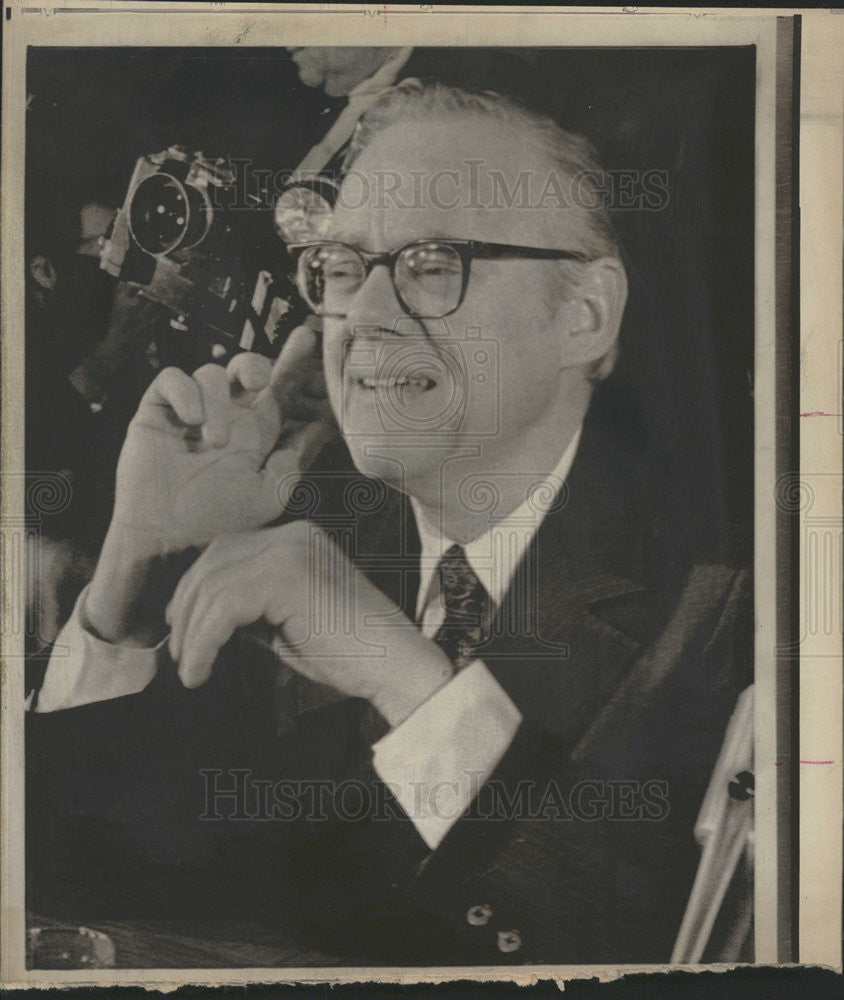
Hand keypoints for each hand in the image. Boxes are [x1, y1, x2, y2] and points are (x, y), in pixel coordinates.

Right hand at [111, 325, 334, 553]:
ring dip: (218, 403)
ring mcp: (191, 411)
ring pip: (212, 372)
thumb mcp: (270, 493)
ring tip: (214, 442)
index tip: (307, 338)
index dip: (293, 364)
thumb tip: (324, 426)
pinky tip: (191, 420)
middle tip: (258, 381)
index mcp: (255, 433)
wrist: (169, 539)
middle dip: (255, 364)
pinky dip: (185, 392)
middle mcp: (226, 415)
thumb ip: (295, 458)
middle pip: (245, 368)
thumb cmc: (221, 522)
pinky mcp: (158, 411)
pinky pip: (173, 378)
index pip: (279, 391)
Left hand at [166, 522, 453, 727]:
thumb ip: (250, 608)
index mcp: (298, 539)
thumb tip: (198, 617)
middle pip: (215, 561)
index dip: (195, 590)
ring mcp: (293, 550)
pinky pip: (224, 607)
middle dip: (187, 609)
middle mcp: (295, 535)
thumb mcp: (286, 622)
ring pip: (214, 586)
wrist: (397, 667)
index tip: (182, 630)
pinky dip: (203, 641)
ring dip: (192, 634)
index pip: (227, 552)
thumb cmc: (349, 654)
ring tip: (190, 672)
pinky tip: (201, 670)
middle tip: (179, 654)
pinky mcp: (289, 576)